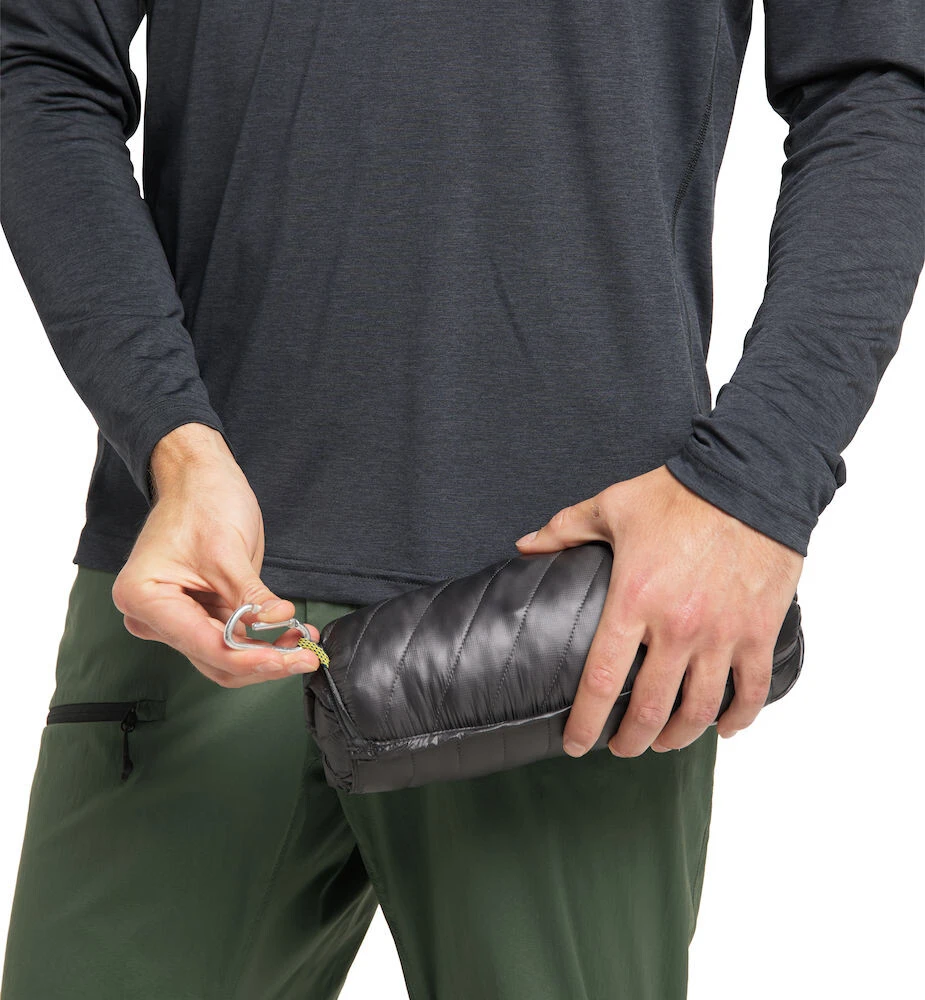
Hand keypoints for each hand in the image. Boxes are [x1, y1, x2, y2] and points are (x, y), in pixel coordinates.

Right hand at [111, 423, 320, 686]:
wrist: (198, 476)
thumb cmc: (202, 501)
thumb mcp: (229, 551)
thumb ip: (252, 596)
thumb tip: (279, 624)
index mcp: (145, 597)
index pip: (205, 646)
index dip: (251, 659)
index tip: (290, 658)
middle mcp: (152, 616)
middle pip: (214, 660)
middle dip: (262, 662)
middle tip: (306, 657)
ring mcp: (175, 617)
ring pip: (225, 656)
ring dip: (266, 654)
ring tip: (305, 644)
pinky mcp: (198, 612)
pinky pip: (230, 637)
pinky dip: (260, 640)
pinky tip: (291, 633)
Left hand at [515, 464, 803, 755]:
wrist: (748, 479)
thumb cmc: (677, 494)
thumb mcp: (611, 506)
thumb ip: (563, 531)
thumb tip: (523, 546)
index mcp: (634, 600)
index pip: (602, 680)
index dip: (586, 721)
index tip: (576, 743)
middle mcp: (677, 626)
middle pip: (651, 708)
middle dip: (632, 741)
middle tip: (621, 748)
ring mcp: (722, 633)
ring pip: (700, 710)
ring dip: (679, 736)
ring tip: (664, 743)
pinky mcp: (759, 631)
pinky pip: (751, 690)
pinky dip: (738, 718)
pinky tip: (724, 728)